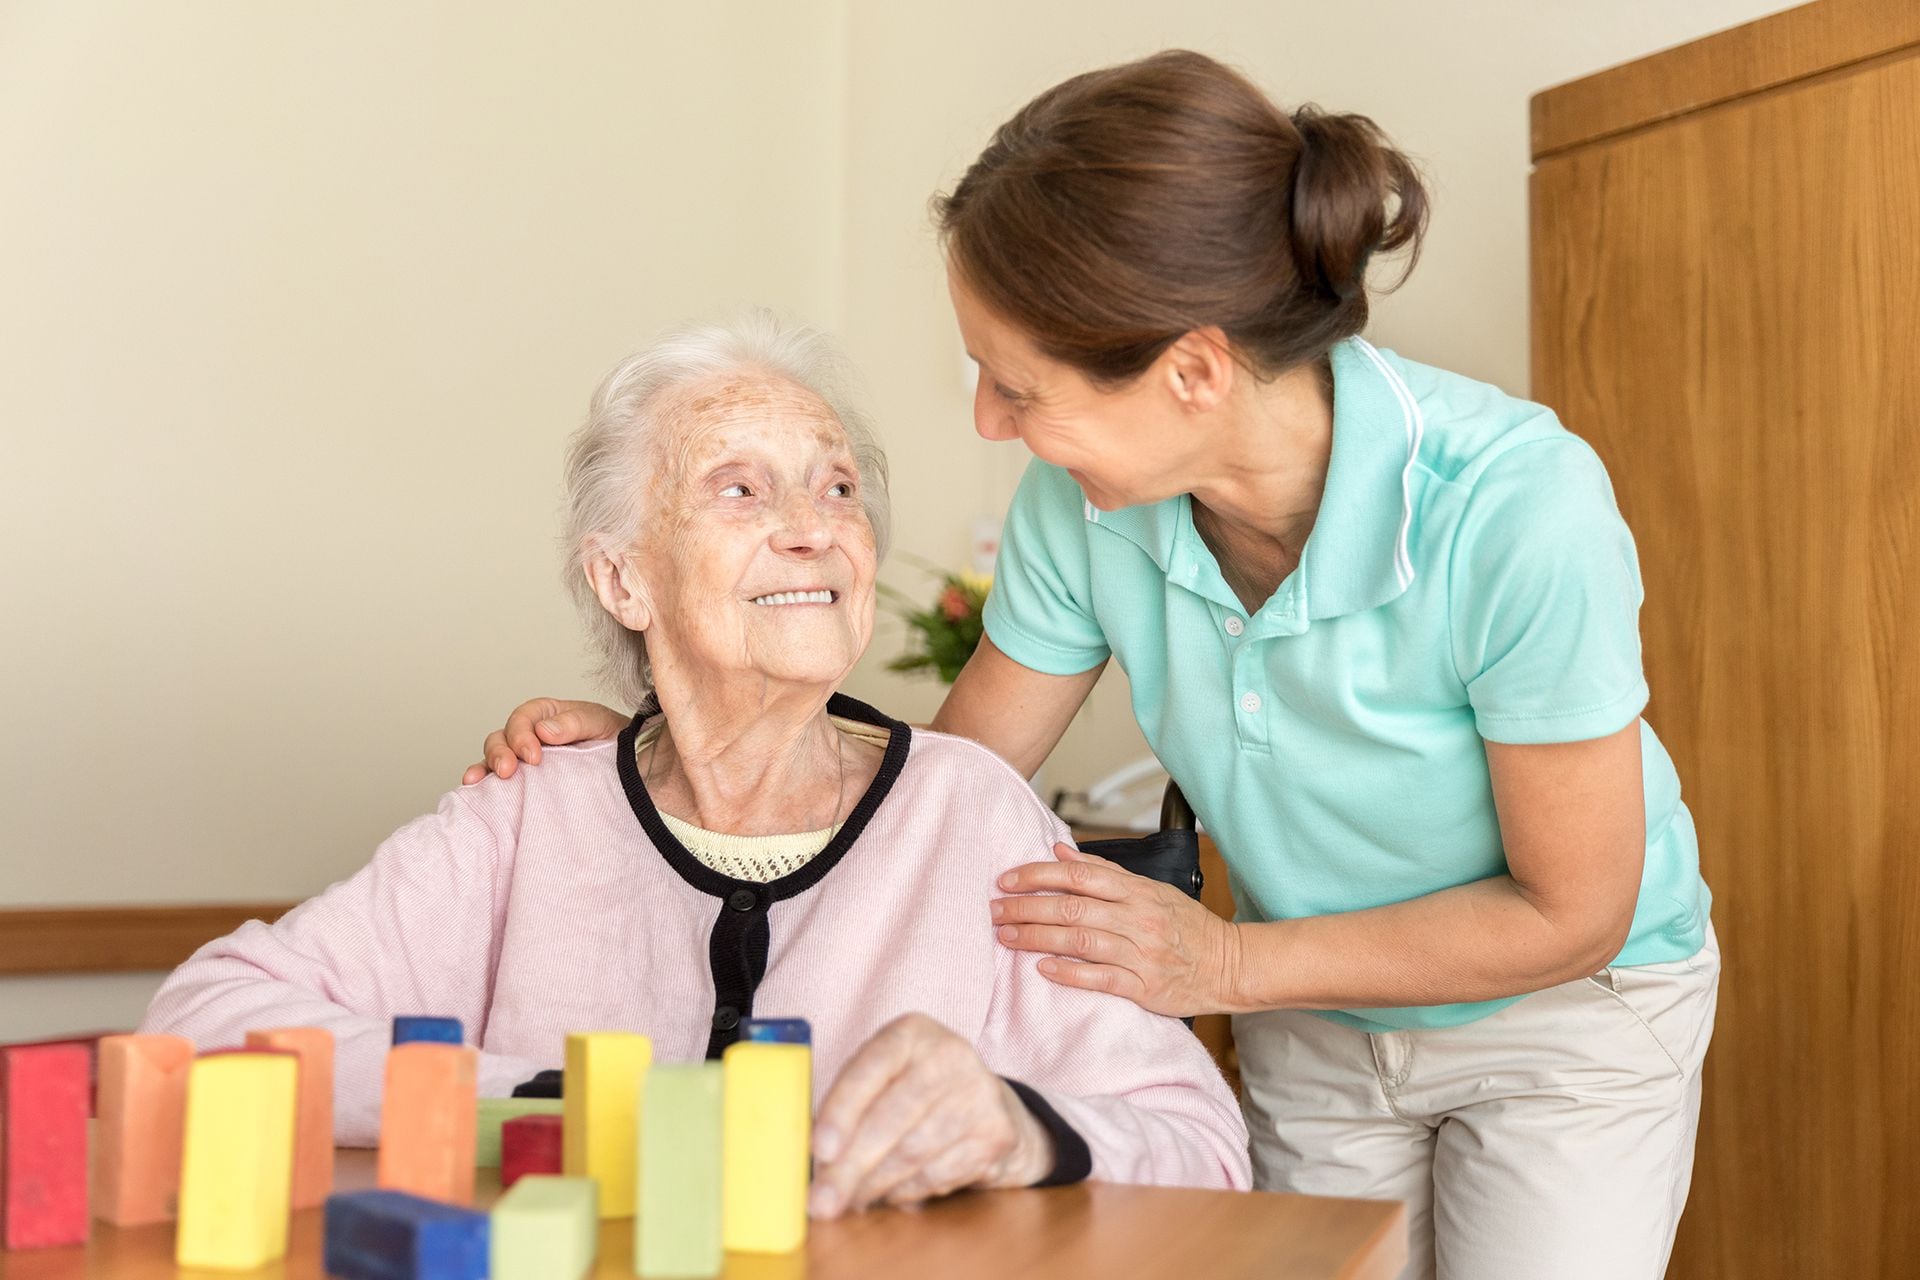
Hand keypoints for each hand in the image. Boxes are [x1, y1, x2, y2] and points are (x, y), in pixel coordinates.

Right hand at [460, 698, 626, 784]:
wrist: (635, 773)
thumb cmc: (618, 742)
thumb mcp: (602, 724)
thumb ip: (576, 722)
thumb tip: (544, 730)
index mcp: (549, 716)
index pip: (525, 718)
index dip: (522, 734)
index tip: (533, 756)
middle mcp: (532, 737)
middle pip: (503, 737)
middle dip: (500, 753)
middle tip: (509, 771)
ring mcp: (526, 762)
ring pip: (495, 759)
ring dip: (486, 767)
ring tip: (479, 781)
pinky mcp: (526, 786)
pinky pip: (497, 782)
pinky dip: (482, 784)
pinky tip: (474, 789)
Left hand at [810, 1013, 1052, 1216]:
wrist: (991, 1106)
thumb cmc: (916, 1092)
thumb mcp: (883, 1078)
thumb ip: (847, 1105)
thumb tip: (813, 1160)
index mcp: (911, 1033)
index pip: (870, 1066)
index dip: (843, 1109)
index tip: (820, 1150)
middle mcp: (950, 1054)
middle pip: (891, 1117)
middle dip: (851, 1166)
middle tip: (823, 1202)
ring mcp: (978, 1093)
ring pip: (913, 1152)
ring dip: (874, 1185)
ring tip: (850, 1201)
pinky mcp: (996, 1133)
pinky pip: (937, 1174)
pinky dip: (905, 1192)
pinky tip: (888, 1196)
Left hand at [991, 843, 1244, 1016]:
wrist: (1229, 965)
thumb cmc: (1186, 927)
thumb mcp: (1150, 890)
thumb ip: (1104, 872)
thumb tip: (1060, 853)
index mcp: (1137, 891)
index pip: (1078, 876)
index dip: (1037, 876)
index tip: (1006, 880)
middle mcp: (1138, 919)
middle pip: (1072, 907)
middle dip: (1027, 907)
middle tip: (995, 910)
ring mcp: (1141, 954)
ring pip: (1080, 940)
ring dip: (1037, 938)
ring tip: (1006, 937)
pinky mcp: (1144, 987)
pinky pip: (1100, 978)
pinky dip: (1069, 973)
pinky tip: (1042, 968)